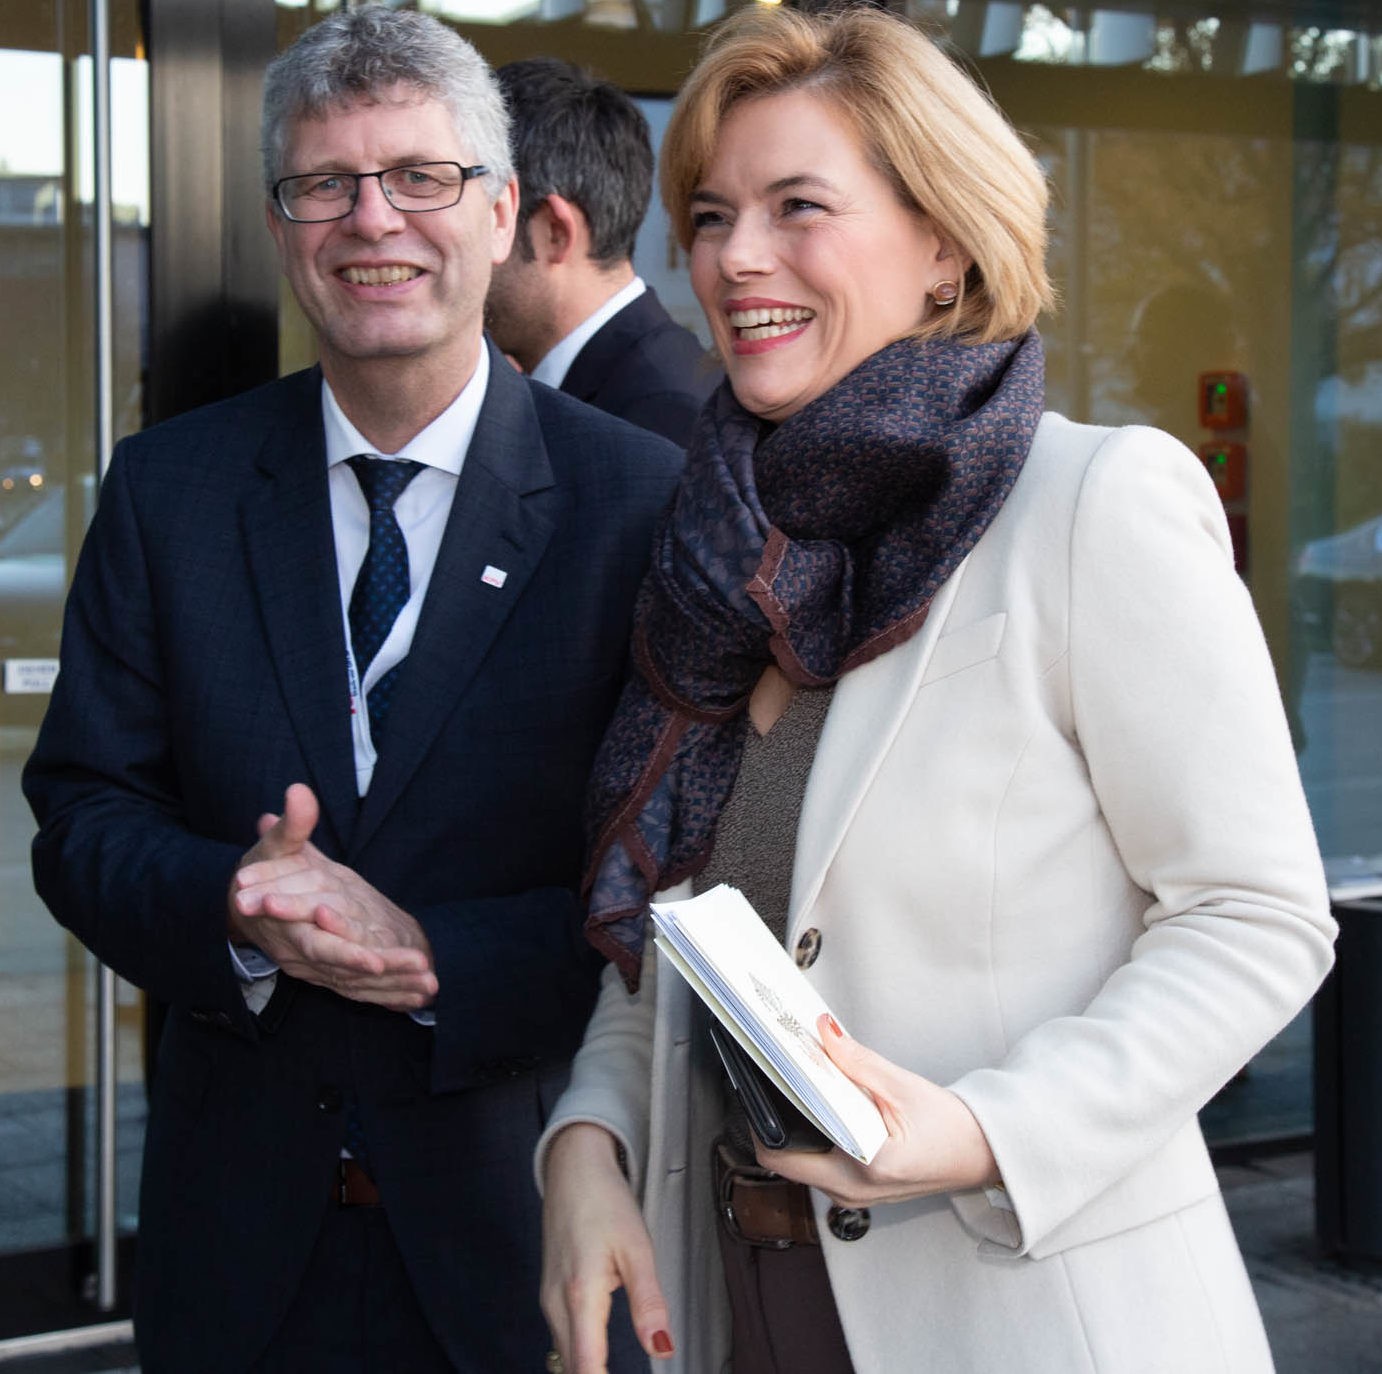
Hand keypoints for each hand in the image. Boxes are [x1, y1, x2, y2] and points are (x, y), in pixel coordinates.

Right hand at [227, 783, 438, 1010]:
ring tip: (431, 988)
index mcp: (286, 925)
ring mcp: (313, 967)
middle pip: (344, 971)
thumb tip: (299, 792)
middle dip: (384, 973)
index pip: (317, 944)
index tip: (374, 962)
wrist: (242, 906)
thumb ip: (291, 826)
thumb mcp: (273, 848)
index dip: (344, 954)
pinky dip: (387, 997)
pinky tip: (420, 1000)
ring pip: (355, 985)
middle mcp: (300, 953)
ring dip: (394, 989)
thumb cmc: (260, 875)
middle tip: (423, 971)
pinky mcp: (326, 973)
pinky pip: (358, 991)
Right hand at [541, 1124, 674, 1371]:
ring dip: (588, 1369)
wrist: (573, 1169)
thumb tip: (661, 1348)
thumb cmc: (604, 1201)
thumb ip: (648, 1302)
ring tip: (613, 1370)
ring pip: (565, 1355)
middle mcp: (557, 1303)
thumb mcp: (637, 1248)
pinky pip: (562, 1337)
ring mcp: (549, 1298)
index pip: (586, 1366)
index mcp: (580, 1294)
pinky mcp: (550, 1292)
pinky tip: (598, 1356)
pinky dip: (580, 1354)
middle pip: (573, 1366)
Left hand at [758, 1014, 998, 1206]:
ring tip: (800, 1086)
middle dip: (775, 1118)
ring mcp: (851, 1197)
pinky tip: (821, 1106)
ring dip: (795, 1127)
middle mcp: (850, 1192)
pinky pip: (818, 1165)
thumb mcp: (901, 1086)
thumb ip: (856, 1061)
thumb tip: (822, 1033)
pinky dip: (813, 1136)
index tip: (762, 1079)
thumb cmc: (951, 1128)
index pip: (784, 1151)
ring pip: (799, 1163)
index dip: (766, 1115)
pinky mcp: (856, 1190)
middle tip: (776, 1076)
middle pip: (784, 1159)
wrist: (981, 1153)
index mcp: (862, 1168)